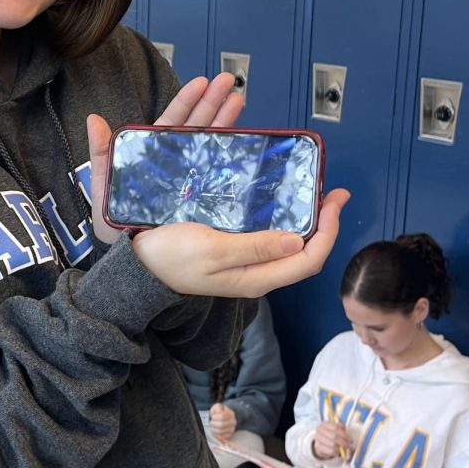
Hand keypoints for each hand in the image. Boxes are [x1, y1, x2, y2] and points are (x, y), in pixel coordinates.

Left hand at [87, 73, 242, 246]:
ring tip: (240, 99)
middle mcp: (176, 164)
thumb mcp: (102, 187)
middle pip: (198, 126)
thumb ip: (100, 153)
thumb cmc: (115, 225)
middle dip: (214, 102)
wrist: (133, 261)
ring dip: (227, 120)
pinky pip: (220, 172)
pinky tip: (247, 138)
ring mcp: (192, 179)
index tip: (202, 82)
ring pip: (212, 143)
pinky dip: (233, 154)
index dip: (187, 100)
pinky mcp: (204, 198)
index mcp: (153, 156)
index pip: (172, 121)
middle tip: (230, 82)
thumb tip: (94, 119)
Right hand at [129, 187, 348, 297]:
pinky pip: (267, 233)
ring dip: (303, 217)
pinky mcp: (232, 248)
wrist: (136, 266)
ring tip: (310, 191)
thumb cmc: (169, 258)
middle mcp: (256, 271)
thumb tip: (297, 241)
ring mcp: (245, 261)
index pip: (309, 260)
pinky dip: (280, 216)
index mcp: (256, 277)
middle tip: (329, 190)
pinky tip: (278, 199)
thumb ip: (254, 247)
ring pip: (287, 241)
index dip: (327, 232)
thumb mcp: (212, 251)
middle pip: (304, 251)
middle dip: (322, 222)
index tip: (332, 200)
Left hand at [209, 403, 236, 439]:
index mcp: (230, 414)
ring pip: (220, 431)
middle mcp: (233, 422)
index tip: (212, 416)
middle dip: (213, 424)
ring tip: (212, 427)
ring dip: (213, 429)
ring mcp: (232, 429)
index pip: (222, 416)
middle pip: (221, 425)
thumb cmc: (219, 412)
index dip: (215, 417)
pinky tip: (214, 430)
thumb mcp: (218, 407)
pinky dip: (216, 434)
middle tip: (211, 422)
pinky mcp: (229, 435)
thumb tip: (218, 412)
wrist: (224, 418)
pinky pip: (221, 437)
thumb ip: (217, 408)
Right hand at [313, 422, 352, 460]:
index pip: (335, 427)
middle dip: (343, 441)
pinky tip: (337, 450)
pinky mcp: (318, 446)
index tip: (349, 439)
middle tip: (348, 445)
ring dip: (340, 447)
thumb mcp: (337, 429)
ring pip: (332, 444)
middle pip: (334, 436)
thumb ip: (342, 428)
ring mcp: (318, 438)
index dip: (344, 434)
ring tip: (343, 448)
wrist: (321, 441)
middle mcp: (320, 430)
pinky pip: (330, 450)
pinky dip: (336, 451)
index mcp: (325, 423)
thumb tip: (345, 428)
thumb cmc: (331, 434)